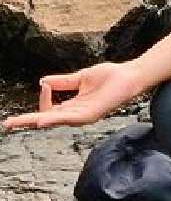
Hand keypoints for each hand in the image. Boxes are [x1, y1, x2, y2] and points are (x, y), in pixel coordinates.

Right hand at [2, 61, 145, 131]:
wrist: (129, 76)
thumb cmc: (109, 77)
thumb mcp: (80, 78)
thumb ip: (62, 82)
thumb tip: (42, 82)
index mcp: (72, 106)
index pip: (48, 111)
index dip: (41, 100)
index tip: (43, 85)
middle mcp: (75, 114)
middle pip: (46, 119)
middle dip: (26, 122)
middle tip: (8, 124)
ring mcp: (83, 115)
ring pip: (55, 120)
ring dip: (36, 121)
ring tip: (18, 123)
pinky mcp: (91, 114)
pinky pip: (70, 118)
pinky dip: (55, 119)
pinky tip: (42, 120)